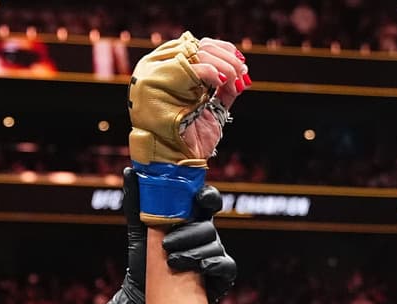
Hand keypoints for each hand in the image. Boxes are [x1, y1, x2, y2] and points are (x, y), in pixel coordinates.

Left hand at [78, 165, 242, 303]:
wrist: (144, 294)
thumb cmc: (144, 260)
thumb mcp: (138, 230)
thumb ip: (137, 202)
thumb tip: (130, 170)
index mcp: (192, 219)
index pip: (207, 200)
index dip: (207, 196)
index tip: (198, 199)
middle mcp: (206, 234)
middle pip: (209, 225)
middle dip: (188, 234)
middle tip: (165, 244)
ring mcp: (215, 254)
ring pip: (214, 245)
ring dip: (192, 252)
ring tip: (171, 261)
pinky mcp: (220, 275)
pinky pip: (225, 265)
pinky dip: (212, 265)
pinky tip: (198, 269)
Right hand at [128, 34, 249, 223]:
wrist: (176, 162)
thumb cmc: (192, 138)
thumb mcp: (214, 107)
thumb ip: (224, 88)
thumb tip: (242, 68)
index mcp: (171, 72)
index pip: (197, 47)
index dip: (222, 50)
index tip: (240, 62)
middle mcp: (160, 70)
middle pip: (198, 47)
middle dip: (226, 58)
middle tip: (240, 73)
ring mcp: (155, 75)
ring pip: (195, 53)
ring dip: (222, 65)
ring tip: (233, 79)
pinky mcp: (155, 83)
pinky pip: (189, 67)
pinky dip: (210, 71)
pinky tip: (221, 81)